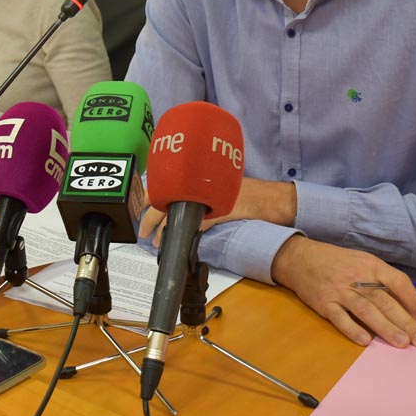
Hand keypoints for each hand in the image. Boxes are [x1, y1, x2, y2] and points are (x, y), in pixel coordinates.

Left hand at [138, 177, 295, 246]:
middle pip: (167, 194)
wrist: (273, 199)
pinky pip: (195, 221)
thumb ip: (204, 191)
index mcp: (202, 175)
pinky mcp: (220, 209)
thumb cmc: (252, 193)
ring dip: (163, 226)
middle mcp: (203, 182)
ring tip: (155, 239)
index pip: (169, 182)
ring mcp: (210, 195)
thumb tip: (183, 204)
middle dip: (150, 213)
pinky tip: (175, 240)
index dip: (151, 195)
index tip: (141, 206)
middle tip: (143, 229)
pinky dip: (182, 231)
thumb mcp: (222, 188)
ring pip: (176, 209)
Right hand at [271, 235, 415, 348]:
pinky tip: (365, 342)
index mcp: (370, 265)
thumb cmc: (337, 261)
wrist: (300, 258)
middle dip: (405, 322)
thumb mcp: (362, 261)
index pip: (398, 281)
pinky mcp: (324, 303)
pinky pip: (340, 318)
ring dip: (385, 328)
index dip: (412, 299)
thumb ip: (381, 278)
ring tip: (401, 343)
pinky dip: (353, 330)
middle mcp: (357, 278)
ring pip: (366, 311)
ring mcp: (339, 291)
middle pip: (385, 301)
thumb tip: (404, 302)